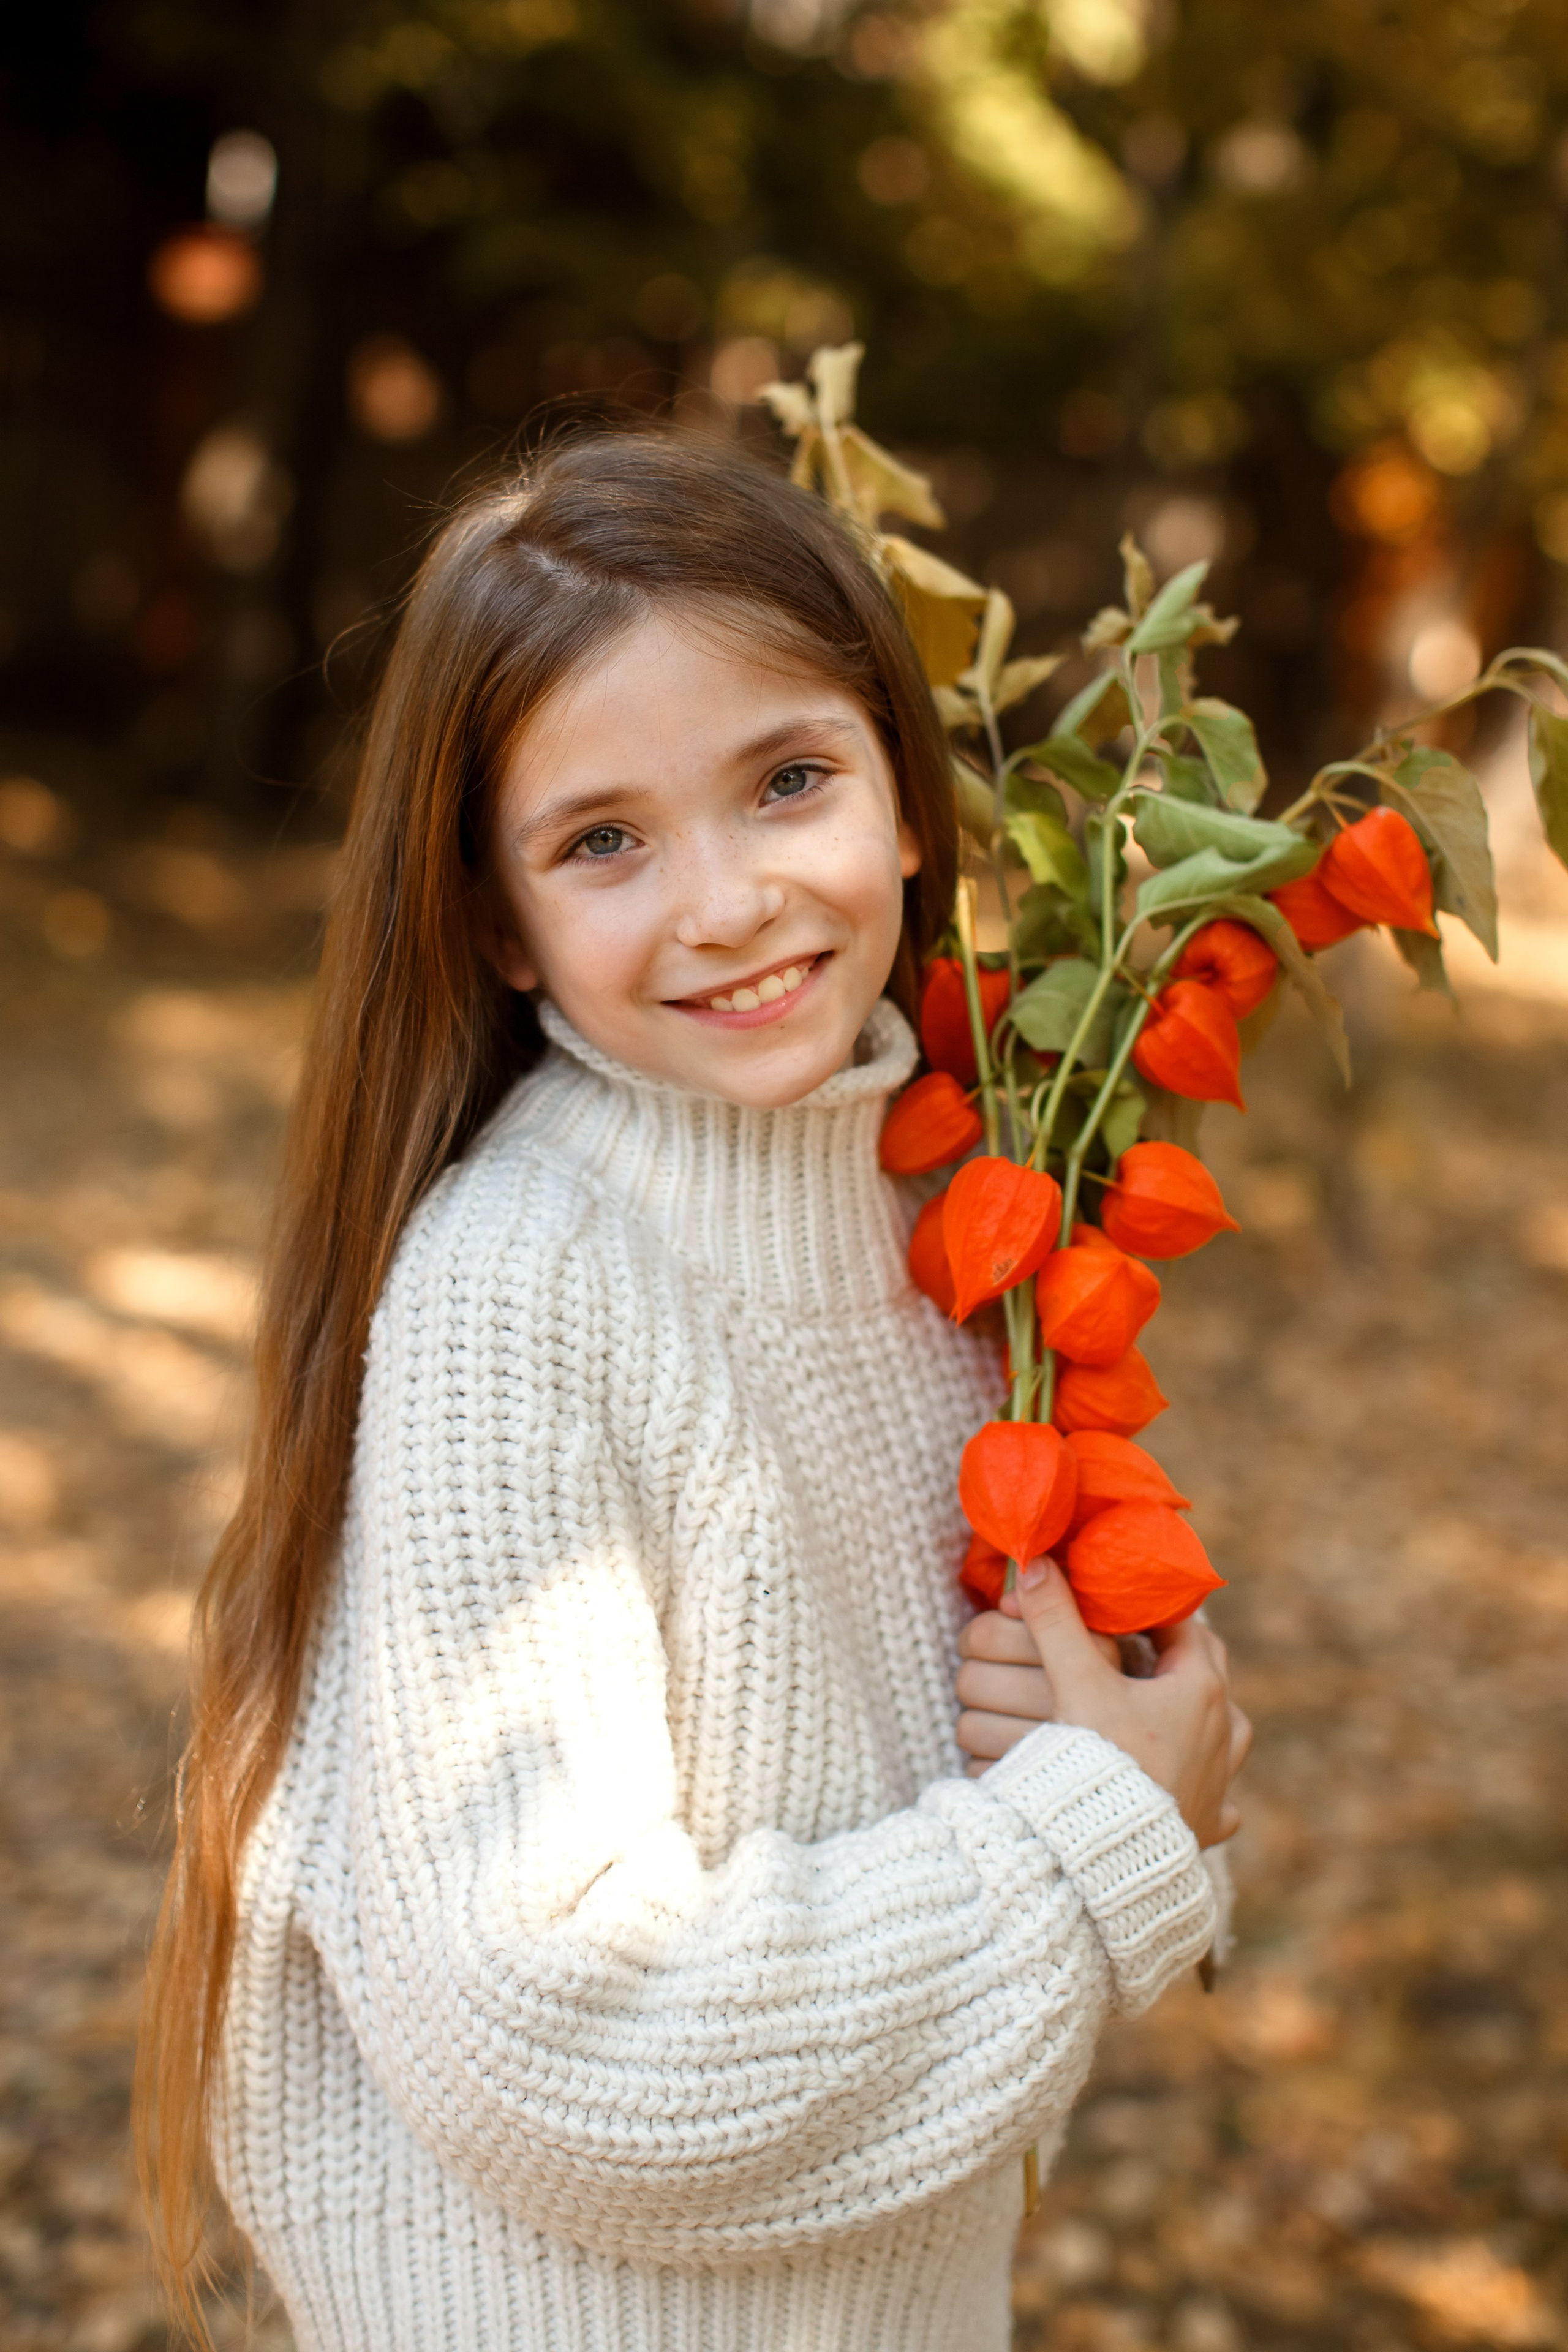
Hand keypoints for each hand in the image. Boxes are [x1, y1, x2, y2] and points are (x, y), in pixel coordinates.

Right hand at [959, 1564, 1250, 1847]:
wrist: (1113, 1861)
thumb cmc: (1105, 1767)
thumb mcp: (1077, 1686)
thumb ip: (1055, 1620)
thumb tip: (1035, 1561)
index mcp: (1199, 1689)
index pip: (1181, 1624)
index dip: (1146, 1603)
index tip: (1117, 1592)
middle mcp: (1221, 1732)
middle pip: (1204, 1671)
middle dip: (1172, 1652)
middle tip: (1135, 1638)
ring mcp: (1219, 1780)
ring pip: (1220, 1732)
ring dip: (1195, 1715)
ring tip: (1165, 1706)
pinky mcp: (1207, 1822)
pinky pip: (1218, 1798)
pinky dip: (1203, 1786)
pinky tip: (1187, 1788)